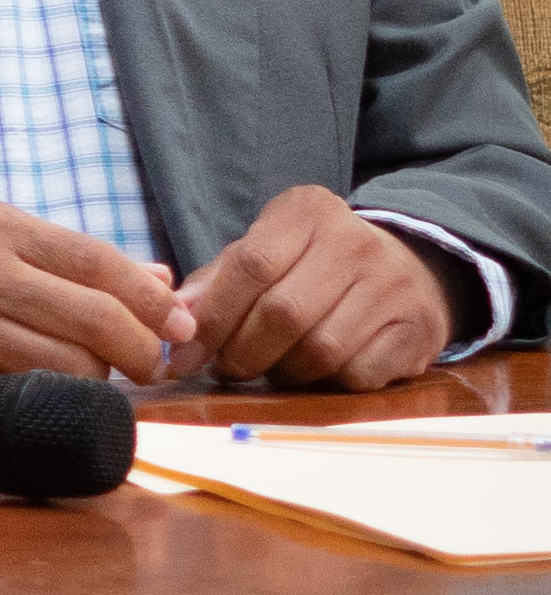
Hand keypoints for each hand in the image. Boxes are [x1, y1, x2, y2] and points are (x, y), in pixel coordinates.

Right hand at [0, 199, 184, 379]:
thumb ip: (57, 253)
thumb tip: (152, 277)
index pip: (99, 261)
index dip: (152, 298)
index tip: (179, 321)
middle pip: (95, 316)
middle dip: (139, 347)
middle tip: (148, 361)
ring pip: (67, 362)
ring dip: (97, 377)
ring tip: (96, 376)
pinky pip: (24, 386)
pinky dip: (52, 393)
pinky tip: (53, 389)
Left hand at [176, 187, 459, 392]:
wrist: (408, 268)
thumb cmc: (312, 265)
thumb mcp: (263, 252)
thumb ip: (215, 282)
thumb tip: (176, 318)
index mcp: (309, 212)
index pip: (250, 266)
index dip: (213, 317)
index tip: (186, 353)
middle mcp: (357, 241)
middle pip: (283, 313)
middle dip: (243, 352)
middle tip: (227, 369)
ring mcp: (394, 286)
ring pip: (321, 349)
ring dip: (284, 371)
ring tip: (272, 367)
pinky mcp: (419, 329)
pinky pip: (358, 373)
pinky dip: (327, 383)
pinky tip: (317, 372)